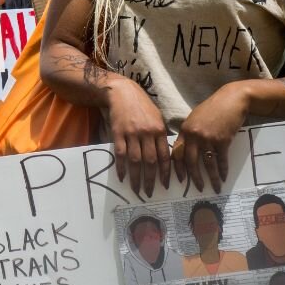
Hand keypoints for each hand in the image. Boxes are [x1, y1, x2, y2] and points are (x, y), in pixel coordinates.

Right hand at [106, 78, 171, 196]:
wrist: (122, 92)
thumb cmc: (142, 106)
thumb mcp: (157, 118)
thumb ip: (161, 136)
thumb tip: (165, 155)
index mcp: (159, 131)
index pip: (165, 156)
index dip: (165, 172)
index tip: (165, 185)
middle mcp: (147, 133)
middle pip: (150, 161)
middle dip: (150, 179)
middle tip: (149, 192)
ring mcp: (132, 133)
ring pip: (135, 160)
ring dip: (136, 177)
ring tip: (136, 189)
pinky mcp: (118, 133)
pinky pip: (120, 153)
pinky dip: (121, 166)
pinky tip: (122, 176)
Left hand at [172, 83, 245, 191]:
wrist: (231, 100)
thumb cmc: (213, 108)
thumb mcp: (195, 118)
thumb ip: (189, 133)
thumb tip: (186, 149)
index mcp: (185, 130)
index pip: (177, 153)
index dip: (178, 168)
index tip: (179, 179)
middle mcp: (194, 135)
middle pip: (190, 161)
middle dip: (193, 177)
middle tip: (197, 188)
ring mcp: (208, 138)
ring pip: (207, 163)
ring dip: (210, 177)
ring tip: (214, 188)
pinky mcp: (222, 140)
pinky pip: (221, 159)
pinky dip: (223, 170)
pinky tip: (224, 178)